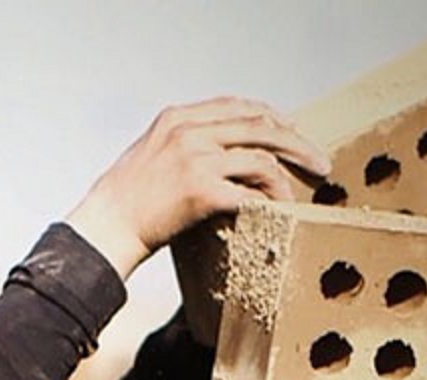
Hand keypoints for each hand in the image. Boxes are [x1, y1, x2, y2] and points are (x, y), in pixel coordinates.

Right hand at [66, 98, 330, 281]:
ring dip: (288, 177)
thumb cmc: (128, 199)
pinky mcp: (200, 189)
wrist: (107, 226)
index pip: (237, 106)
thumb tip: (224, 150)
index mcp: (177, 117)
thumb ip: (185, 142)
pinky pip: (251, 192)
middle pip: (260, 124)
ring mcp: (195, 158)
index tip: (292, 132)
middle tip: (320, 162)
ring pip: (261, 157)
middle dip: (296, 142)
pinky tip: (280, 212)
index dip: (272, 117)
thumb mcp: (152, 151)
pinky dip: (271, 202)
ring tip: (300, 193)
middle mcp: (188, 130)